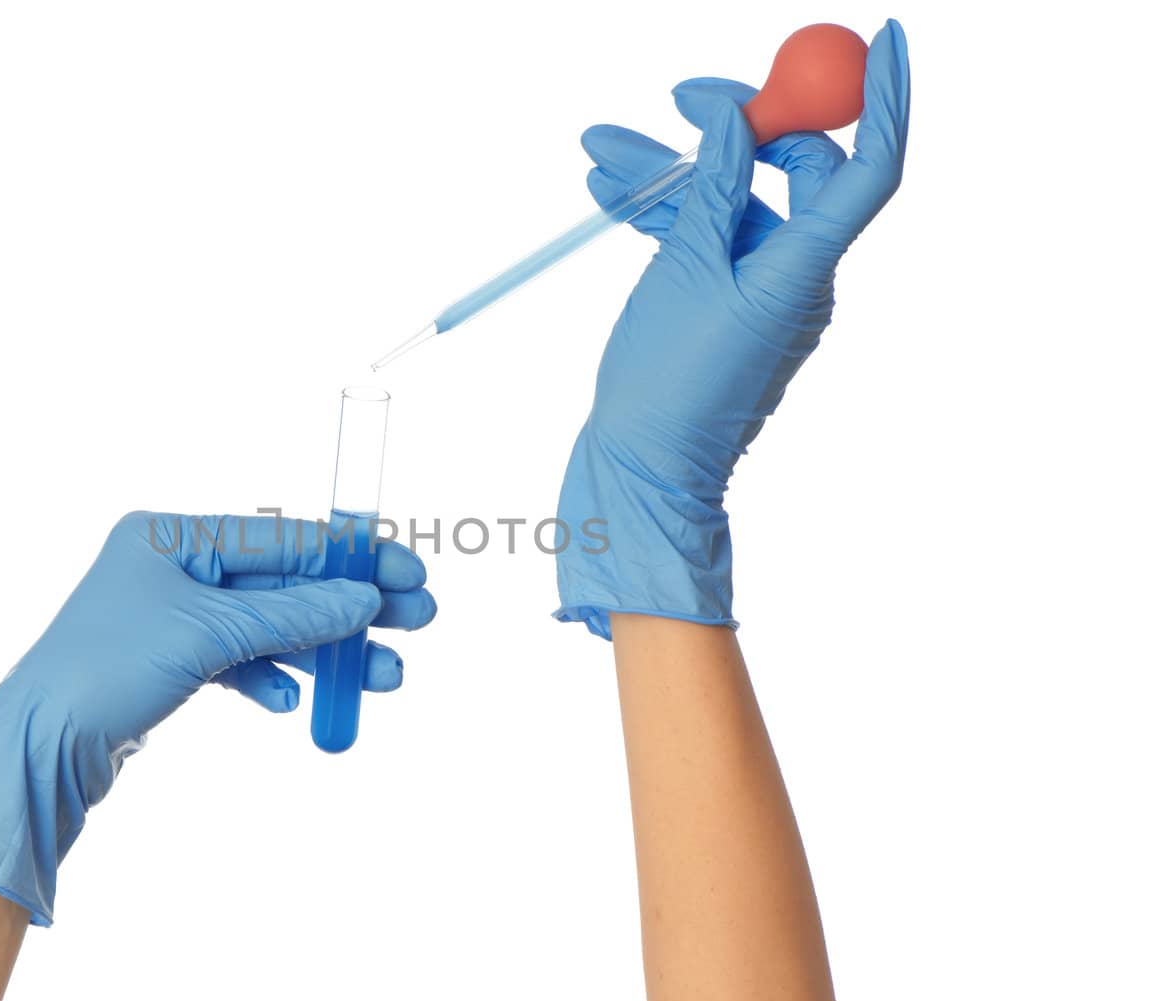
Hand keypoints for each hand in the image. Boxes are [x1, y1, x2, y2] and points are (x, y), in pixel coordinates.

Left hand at [0, 511, 436, 923]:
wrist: (38, 748)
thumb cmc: (106, 671)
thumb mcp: (209, 636)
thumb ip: (292, 616)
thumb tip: (362, 599)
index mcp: (171, 535)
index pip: (282, 536)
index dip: (350, 555)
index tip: (408, 570)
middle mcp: (172, 568)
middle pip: (283, 582)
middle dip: (350, 607)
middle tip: (417, 621)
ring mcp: (171, 617)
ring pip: (269, 628)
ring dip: (325, 652)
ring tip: (384, 678)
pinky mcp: (170, 664)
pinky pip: (239, 662)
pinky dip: (272, 679)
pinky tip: (296, 703)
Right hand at [556, 20, 908, 636]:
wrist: (641, 469)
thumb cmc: (668, 384)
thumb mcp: (685, 268)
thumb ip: (714, 186)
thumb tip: (738, 117)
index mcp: (806, 269)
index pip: (867, 167)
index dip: (882, 98)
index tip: (887, 35)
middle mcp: (797, 277)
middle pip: (788, 172)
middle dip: (730, 126)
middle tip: (679, 94)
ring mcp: (759, 293)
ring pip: (728, 204)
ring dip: (670, 172)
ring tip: (600, 149)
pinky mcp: (723, 308)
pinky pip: (704, 242)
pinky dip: (662, 214)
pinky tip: (610, 192)